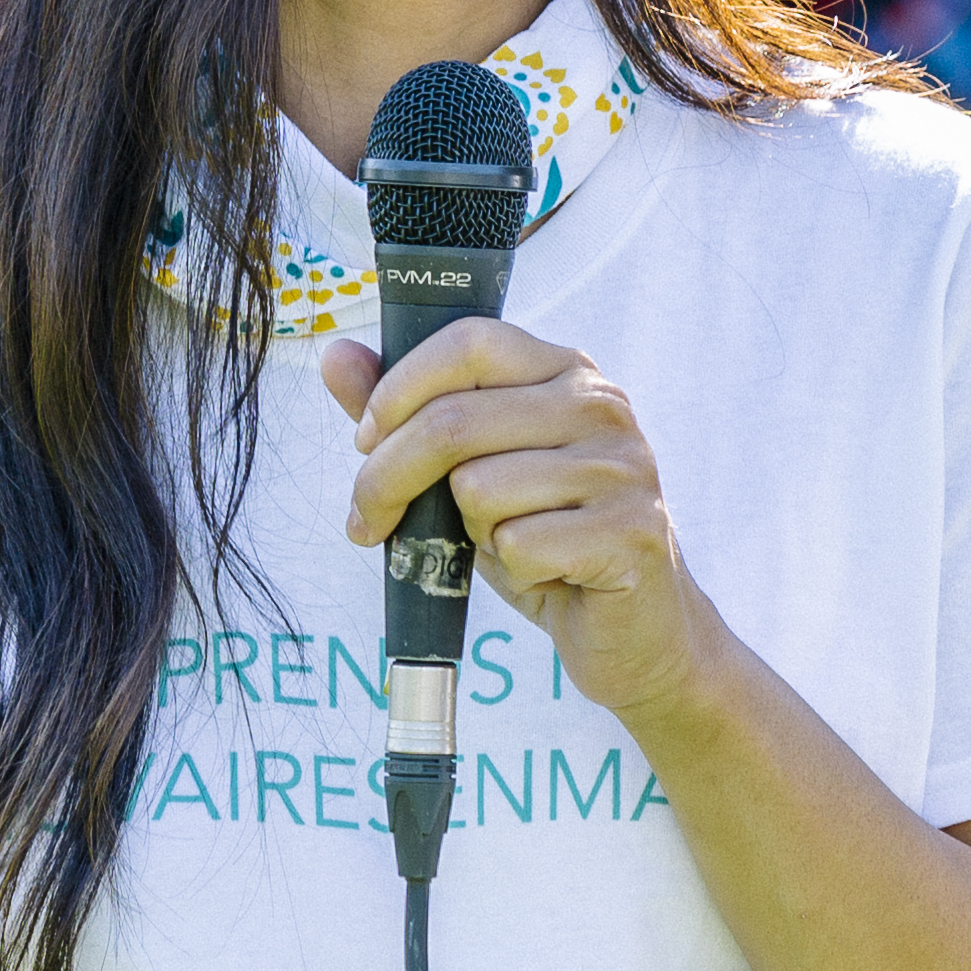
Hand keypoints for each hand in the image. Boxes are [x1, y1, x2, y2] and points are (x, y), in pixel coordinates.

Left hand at [318, 321, 723, 730]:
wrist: (634, 628)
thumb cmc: (545, 539)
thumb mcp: (471, 471)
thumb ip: (408, 413)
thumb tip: (336, 357)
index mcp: (565, 370)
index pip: (469, 342)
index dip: (400, 388)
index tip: (365, 439)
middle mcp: (602, 405)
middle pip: (453, 422)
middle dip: (388, 479)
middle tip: (370, 520)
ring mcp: (622, 467)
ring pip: (479, 488)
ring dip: (471, 531)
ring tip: (508, 542)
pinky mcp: (631, 532)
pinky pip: (518, 545)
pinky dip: (513, 569)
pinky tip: (548, 571)